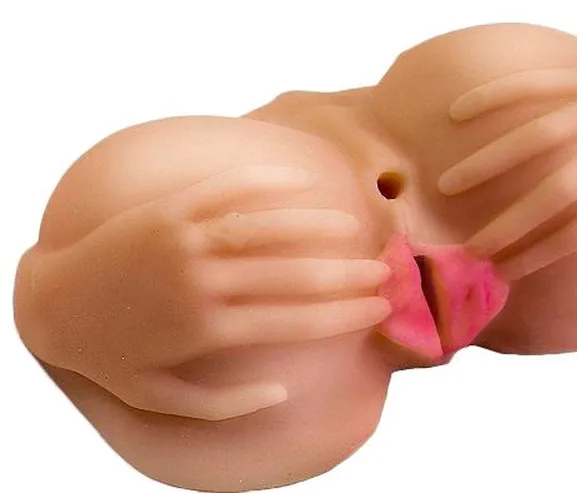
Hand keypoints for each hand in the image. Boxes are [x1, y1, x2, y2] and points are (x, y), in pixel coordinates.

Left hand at [46, 165, 391, 419]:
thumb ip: (223, 405)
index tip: (378, 310)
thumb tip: (283, 391)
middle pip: (291, 276)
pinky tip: (298, 178)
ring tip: (354, 226)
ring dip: (315, 226)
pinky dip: (264, 182)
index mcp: (208, 330)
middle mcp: (203, 283)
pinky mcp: (168, 211)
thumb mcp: (160, 399)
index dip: (343, 316)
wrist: (53, 305)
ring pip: (264, 229)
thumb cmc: (113, 356)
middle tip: (384, 272)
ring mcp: (185, 241)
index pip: (293, 322)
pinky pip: (224, 190)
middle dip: (345, 275)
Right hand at [438, 49, 576, 278]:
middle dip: (512, 223)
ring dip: (489, 161)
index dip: (543, 253)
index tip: (504, 271)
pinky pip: (536, 81)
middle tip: (471, 247)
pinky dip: (493, 96)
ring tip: (447, 186)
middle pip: (562, 189)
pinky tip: (457, 114)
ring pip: (540, 134)